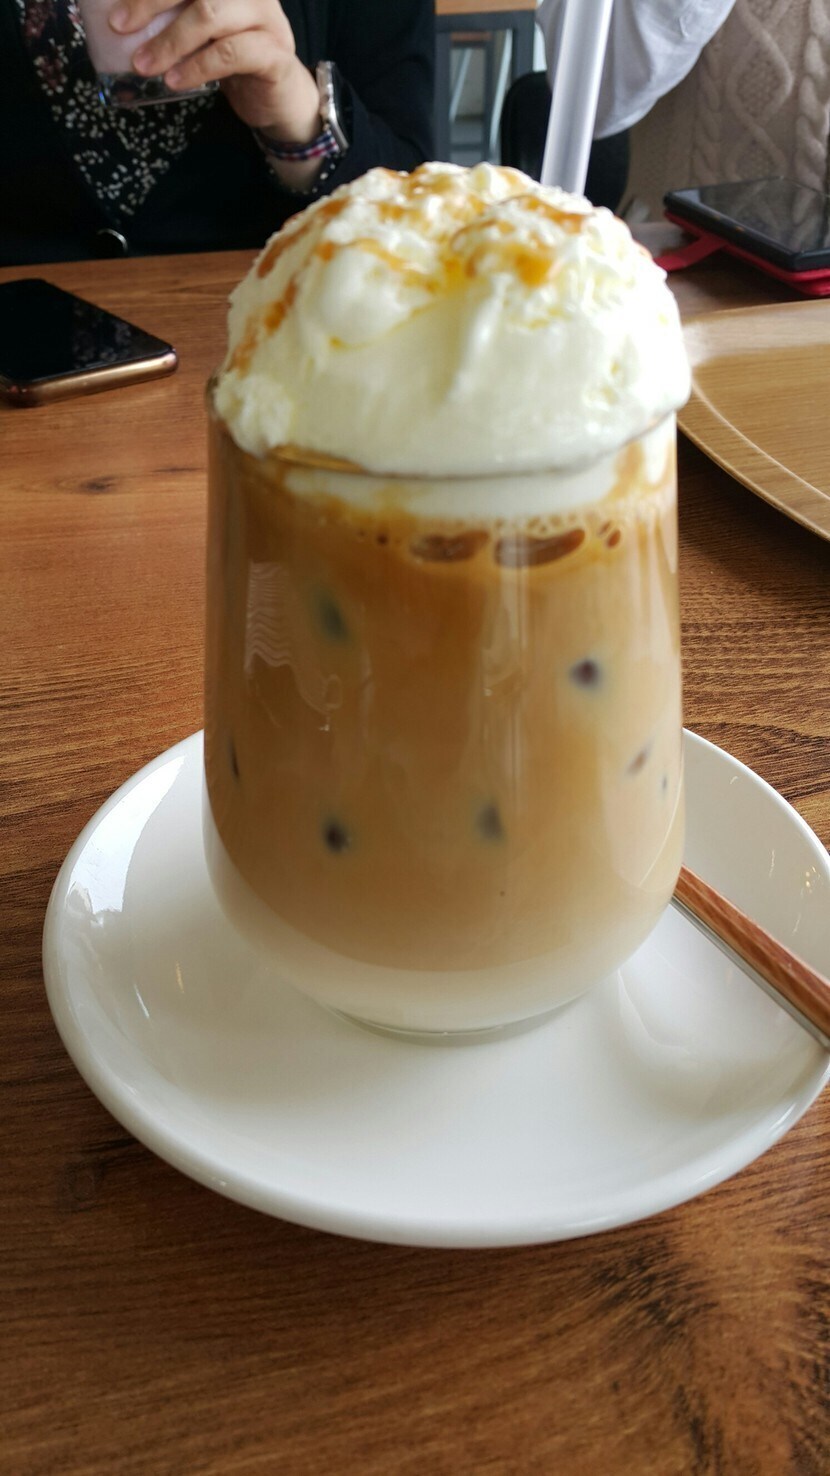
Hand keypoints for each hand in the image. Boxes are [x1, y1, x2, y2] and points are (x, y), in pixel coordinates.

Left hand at [109, 0, 320, 138]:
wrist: (281, 100)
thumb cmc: (235, 61)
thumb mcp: (201, 31)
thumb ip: (175, 16)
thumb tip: (121, 16)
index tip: (116, 9)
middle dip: (150, 3)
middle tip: (120, 27)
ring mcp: (267, 18)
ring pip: (210, 16)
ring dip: (170, 41)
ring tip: (144, 65)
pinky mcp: (275, 54)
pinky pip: (230, 53)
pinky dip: (197, 67)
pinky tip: (175, 81)